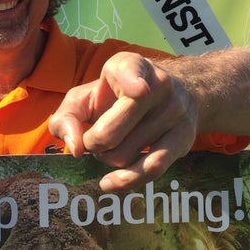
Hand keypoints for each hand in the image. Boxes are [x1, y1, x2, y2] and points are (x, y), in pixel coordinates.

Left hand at [49, 52, 197, 191]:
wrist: (176, 94)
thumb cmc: (117, 97)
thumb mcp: (86, 97)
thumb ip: (66, 117)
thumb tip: (75, 148)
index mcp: (128, 66)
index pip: (131, 71)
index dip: (133, 81)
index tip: (140, 91)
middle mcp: (157, 85)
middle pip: (111, 131)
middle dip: (93, 144)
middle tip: (94, 141)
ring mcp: (174, 111)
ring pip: (125, 154)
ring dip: (108, 159)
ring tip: (109, 150)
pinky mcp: (183, 137)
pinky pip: (153, 167)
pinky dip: (128, 180)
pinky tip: (109, 183)